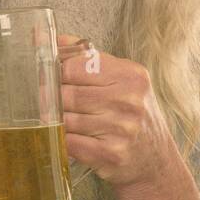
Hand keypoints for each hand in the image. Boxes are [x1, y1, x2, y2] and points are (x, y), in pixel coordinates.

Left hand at [57, 33, 179, 189]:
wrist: (155, 161)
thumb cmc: (131, 115)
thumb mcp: (120, 80)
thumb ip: (86, 58)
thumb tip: (49, 38)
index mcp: (130, 75)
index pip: (76, 65)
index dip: (54, 72)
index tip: (44, 76)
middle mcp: (128, 100)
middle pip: (68, 93)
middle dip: (51, 99)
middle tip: (45, 103)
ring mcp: (121, 128)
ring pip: (66, 119)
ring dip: (56, 122)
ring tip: (58, 121)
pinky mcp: (111, 153)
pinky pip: (70, 142)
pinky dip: (62, 140)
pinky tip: (66, 138)